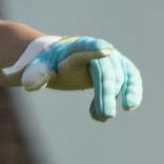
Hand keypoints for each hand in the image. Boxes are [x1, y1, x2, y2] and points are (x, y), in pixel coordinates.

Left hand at [4, 35, 142, 121]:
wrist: (61, 58)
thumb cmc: (49, 64)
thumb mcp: (39, 68)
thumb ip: (36, 74)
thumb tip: (29, 85)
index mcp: (75, 48)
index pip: (84, 49)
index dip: (94, 50)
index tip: (106, 50)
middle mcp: (98, 50)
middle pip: (105, 71)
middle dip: (107, 93)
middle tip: (107, 115)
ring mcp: (112, 58)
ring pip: (122, 76)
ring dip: (120, 96)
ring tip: (107, 116)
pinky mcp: (121, 69)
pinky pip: (132, 79)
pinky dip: (133, 92)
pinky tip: (127, 107)